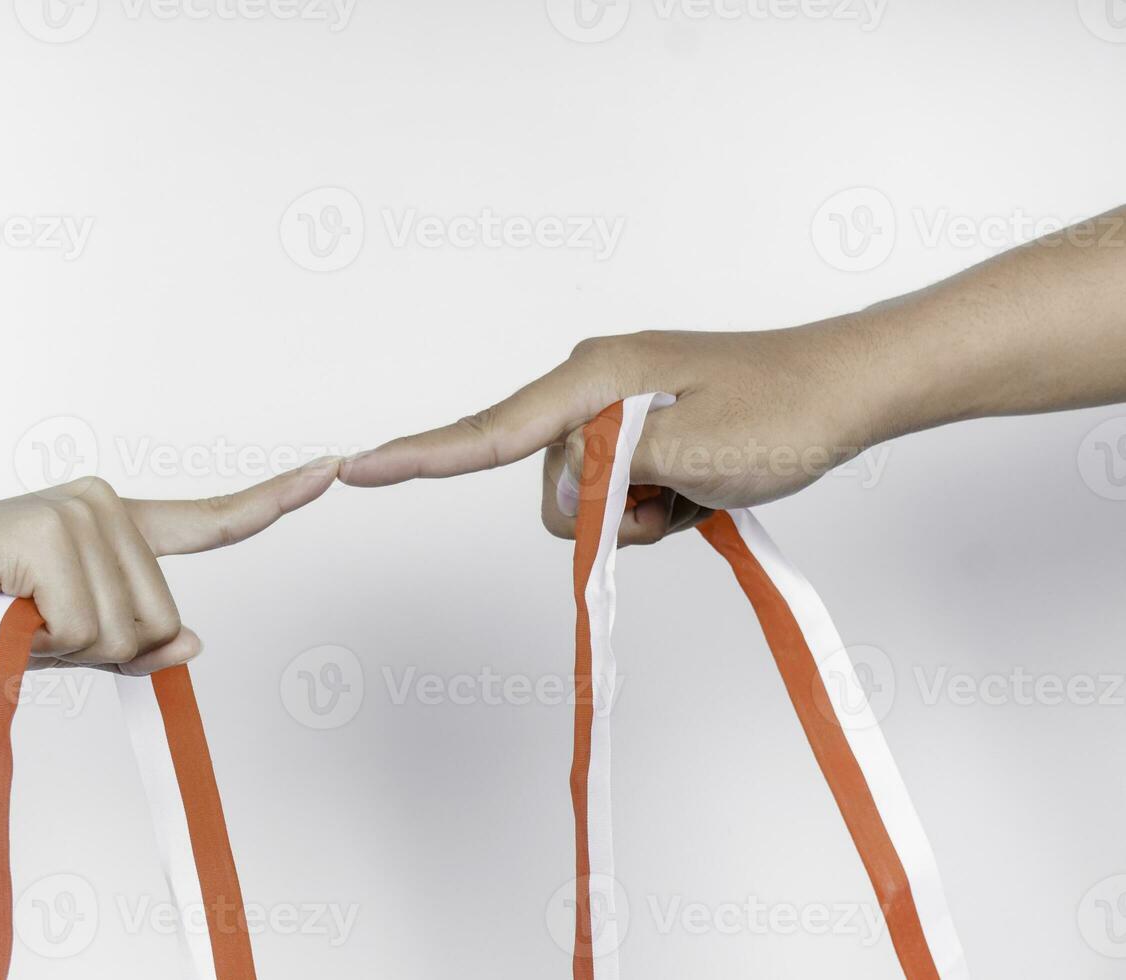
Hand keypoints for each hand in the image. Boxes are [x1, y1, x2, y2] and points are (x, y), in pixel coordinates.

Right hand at [0, 462, 339, 673]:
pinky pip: (87, 631)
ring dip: (68, 650)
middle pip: (164, 623)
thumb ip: (133, 641)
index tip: (333, 469)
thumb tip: (197, 641)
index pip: (211, 519)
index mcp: (116, 523)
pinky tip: (0, 609)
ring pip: (130, 634)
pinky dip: (42, 645)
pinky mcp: (50, 534)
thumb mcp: (65, 639)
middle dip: (104, 651)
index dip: (275, 501)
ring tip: (13, 614)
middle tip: (33, 624)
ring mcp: (81, 514)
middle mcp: (106, 505)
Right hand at [338, 324, 876, 545]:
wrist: (851, 391)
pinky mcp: (644, 426)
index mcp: (595, 376)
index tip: (358, 468)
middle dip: (600, 513)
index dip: (420, 456)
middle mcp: (594, 383)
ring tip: (698, 491)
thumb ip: (606, 471)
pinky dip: (655, 507)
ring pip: (585, 493)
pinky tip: (700, 492)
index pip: (490, 430)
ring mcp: (619, 404)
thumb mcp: (690, 450)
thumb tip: (559, 490)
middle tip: (676, 500)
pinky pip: (620, 489)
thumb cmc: (785, 411)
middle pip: (547, 478)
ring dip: (636, 514)